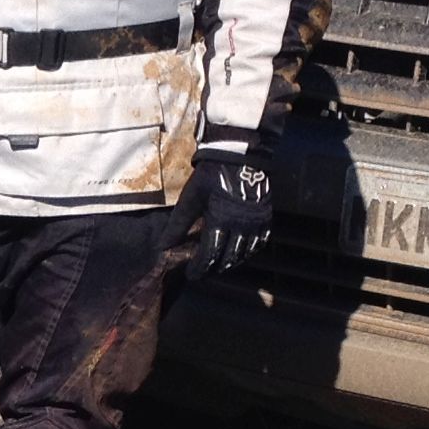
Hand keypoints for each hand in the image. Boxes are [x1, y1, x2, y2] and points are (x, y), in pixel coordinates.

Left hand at [183, 154, 272, 277]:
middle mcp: (242, 226)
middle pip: (228, 259)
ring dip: (231, 262)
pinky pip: (259, 243)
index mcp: (221, 221)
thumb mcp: (190, 198)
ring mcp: (257, 223)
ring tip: (218, 263)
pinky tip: (238, 252)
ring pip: (245, 254)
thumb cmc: (211, 175)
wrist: (239, 154)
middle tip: (202, 271)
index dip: (199, 268)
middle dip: (214, 268)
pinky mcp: (266, 218)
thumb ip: (178, 224)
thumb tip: (163, 246)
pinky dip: (248, 252)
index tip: (190, 274)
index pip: (210, 255)